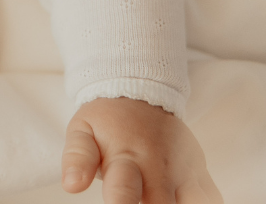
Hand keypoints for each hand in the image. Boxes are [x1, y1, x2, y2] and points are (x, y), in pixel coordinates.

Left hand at [62, 97, 222, 202]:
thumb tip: (71, 186)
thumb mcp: (82, 131)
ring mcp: (184, 170)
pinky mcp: (201, 173)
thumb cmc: (106, 121)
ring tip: (165, 201)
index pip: (123, 192)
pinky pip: (212, 199)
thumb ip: (77, 158)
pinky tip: (185, 201)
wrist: (139, 91)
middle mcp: (159, 166)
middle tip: (142, 202)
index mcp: (126, 158)